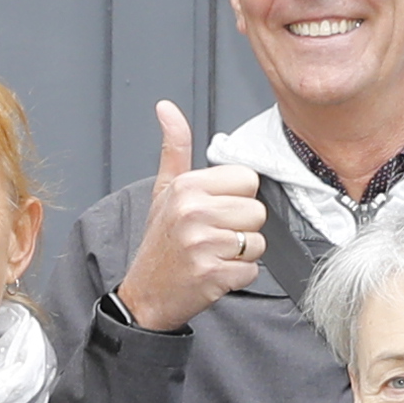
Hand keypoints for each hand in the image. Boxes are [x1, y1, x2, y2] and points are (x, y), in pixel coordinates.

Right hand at [115, 101, 268, 334]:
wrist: (146, 294)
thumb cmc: (160, 243)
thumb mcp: (163, 191)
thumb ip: (174, 148)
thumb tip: (167, 108)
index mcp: (186, 187)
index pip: (247, 179)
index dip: (236, 198)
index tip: (214, 211)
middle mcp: (193, 212)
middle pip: (256, 211)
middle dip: (241, 228)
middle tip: (212, 237)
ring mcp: (202, 245)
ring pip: (257, 242)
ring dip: (240, 254)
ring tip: (213, 255)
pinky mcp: (212, 275)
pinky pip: (250, 271)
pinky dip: (237, 277)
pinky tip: (213, 273)